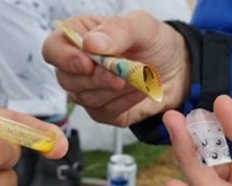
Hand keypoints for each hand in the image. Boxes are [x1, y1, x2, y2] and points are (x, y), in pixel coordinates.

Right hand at [42, 11, 189, 126]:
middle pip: (67, 80)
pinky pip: (103, 113)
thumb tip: (90, 44)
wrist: (178, 69)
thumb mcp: (142, 26)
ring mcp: (88, 90)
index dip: (65, 59)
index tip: (88, 62)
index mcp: (79, 37)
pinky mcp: (102, 111)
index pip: (53, 49)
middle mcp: (77, 65)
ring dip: (116, 91)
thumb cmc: (156, 42)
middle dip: (98, 79)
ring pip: (85, 99)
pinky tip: (140, 91)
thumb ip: (117, 30)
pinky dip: (125, 103)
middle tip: (124, 75)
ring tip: (140, 78)